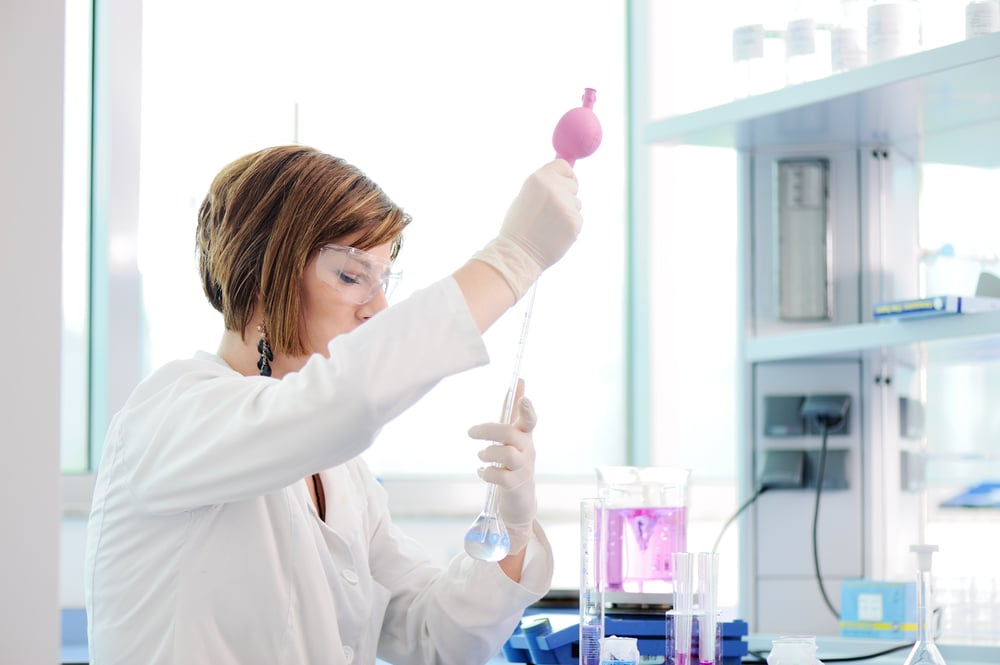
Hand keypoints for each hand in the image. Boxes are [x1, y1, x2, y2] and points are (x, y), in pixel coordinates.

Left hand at [468, 381, 537, 554]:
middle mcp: (528, 450)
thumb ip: (512, 411)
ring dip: (487, 453)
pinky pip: (499, 475)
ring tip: (481, 456)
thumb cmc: (514, 461)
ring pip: (506, 453)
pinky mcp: (516, 484)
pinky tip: (482, 473)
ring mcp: (524, 468)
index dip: (526, 408)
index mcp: (526, 436)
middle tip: (471, 432)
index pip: (529, 419)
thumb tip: (518, 381)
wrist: (520, 500)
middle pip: (510, 433)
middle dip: (488, 430)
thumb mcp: (512, 436)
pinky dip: (486, 472)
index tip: (523, 395)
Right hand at [472, 159, 582, 298]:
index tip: (562, 184)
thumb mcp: (526, 196)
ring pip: (576, 203)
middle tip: (550, 211)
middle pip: (573, 184)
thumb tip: (566, 176)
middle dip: (566, 195)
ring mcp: (566, 206)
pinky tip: (554, 234)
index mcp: (538, 179)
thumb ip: (545, 185)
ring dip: (567, 212)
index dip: (564, 175)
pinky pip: (578, 219)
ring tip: (548, 225)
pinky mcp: (575, 222)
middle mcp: (554, 189)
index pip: (563, 166)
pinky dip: (569, 227)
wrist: (517, 254)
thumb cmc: (518, 226)